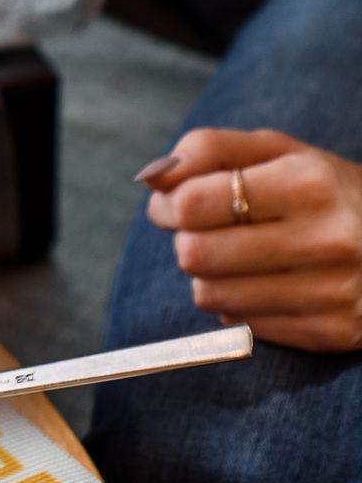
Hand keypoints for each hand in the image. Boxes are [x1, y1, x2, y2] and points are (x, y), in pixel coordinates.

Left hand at [140, 127, 361, 349]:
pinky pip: (241, 325)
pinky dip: (238, 304)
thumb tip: (150, 177)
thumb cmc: (323, 189)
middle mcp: (326, 239)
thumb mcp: (278, 151)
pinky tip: (266, 283)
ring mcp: (331, 292)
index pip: (194, 202)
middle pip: (195, 253)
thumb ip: (208, 150)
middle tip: (203, 230)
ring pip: (210, 294)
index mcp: (308, 182)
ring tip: (235, 256)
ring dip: (207, 275)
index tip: (174, 202)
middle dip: (185, 239)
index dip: (168, 203)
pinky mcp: (331, 332)